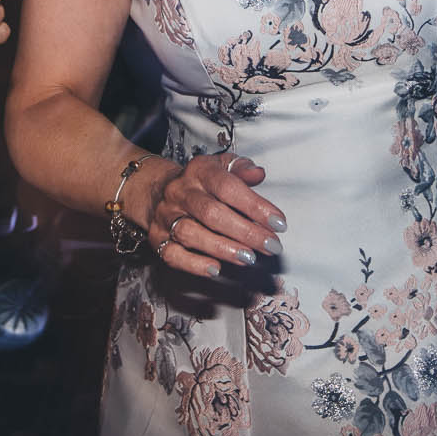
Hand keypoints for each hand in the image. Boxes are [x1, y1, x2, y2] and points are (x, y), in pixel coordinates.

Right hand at [141, 153, 286, 278]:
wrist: (158, 189)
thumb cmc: (202, 182)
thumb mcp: (221, 166)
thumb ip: (242, 169)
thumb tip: (258, 174)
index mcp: (199, 171)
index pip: (228, 187)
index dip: (255, 206)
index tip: (279, 223)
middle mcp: (180, 192)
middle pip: (212, 213)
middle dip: (245, 232)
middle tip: (270, 246)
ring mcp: (166, 216)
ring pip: (191, 234)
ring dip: (223, 248)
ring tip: (249, 258)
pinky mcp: (157, 238)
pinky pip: (173, 254)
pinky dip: (194, 264)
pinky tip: (216, 269)